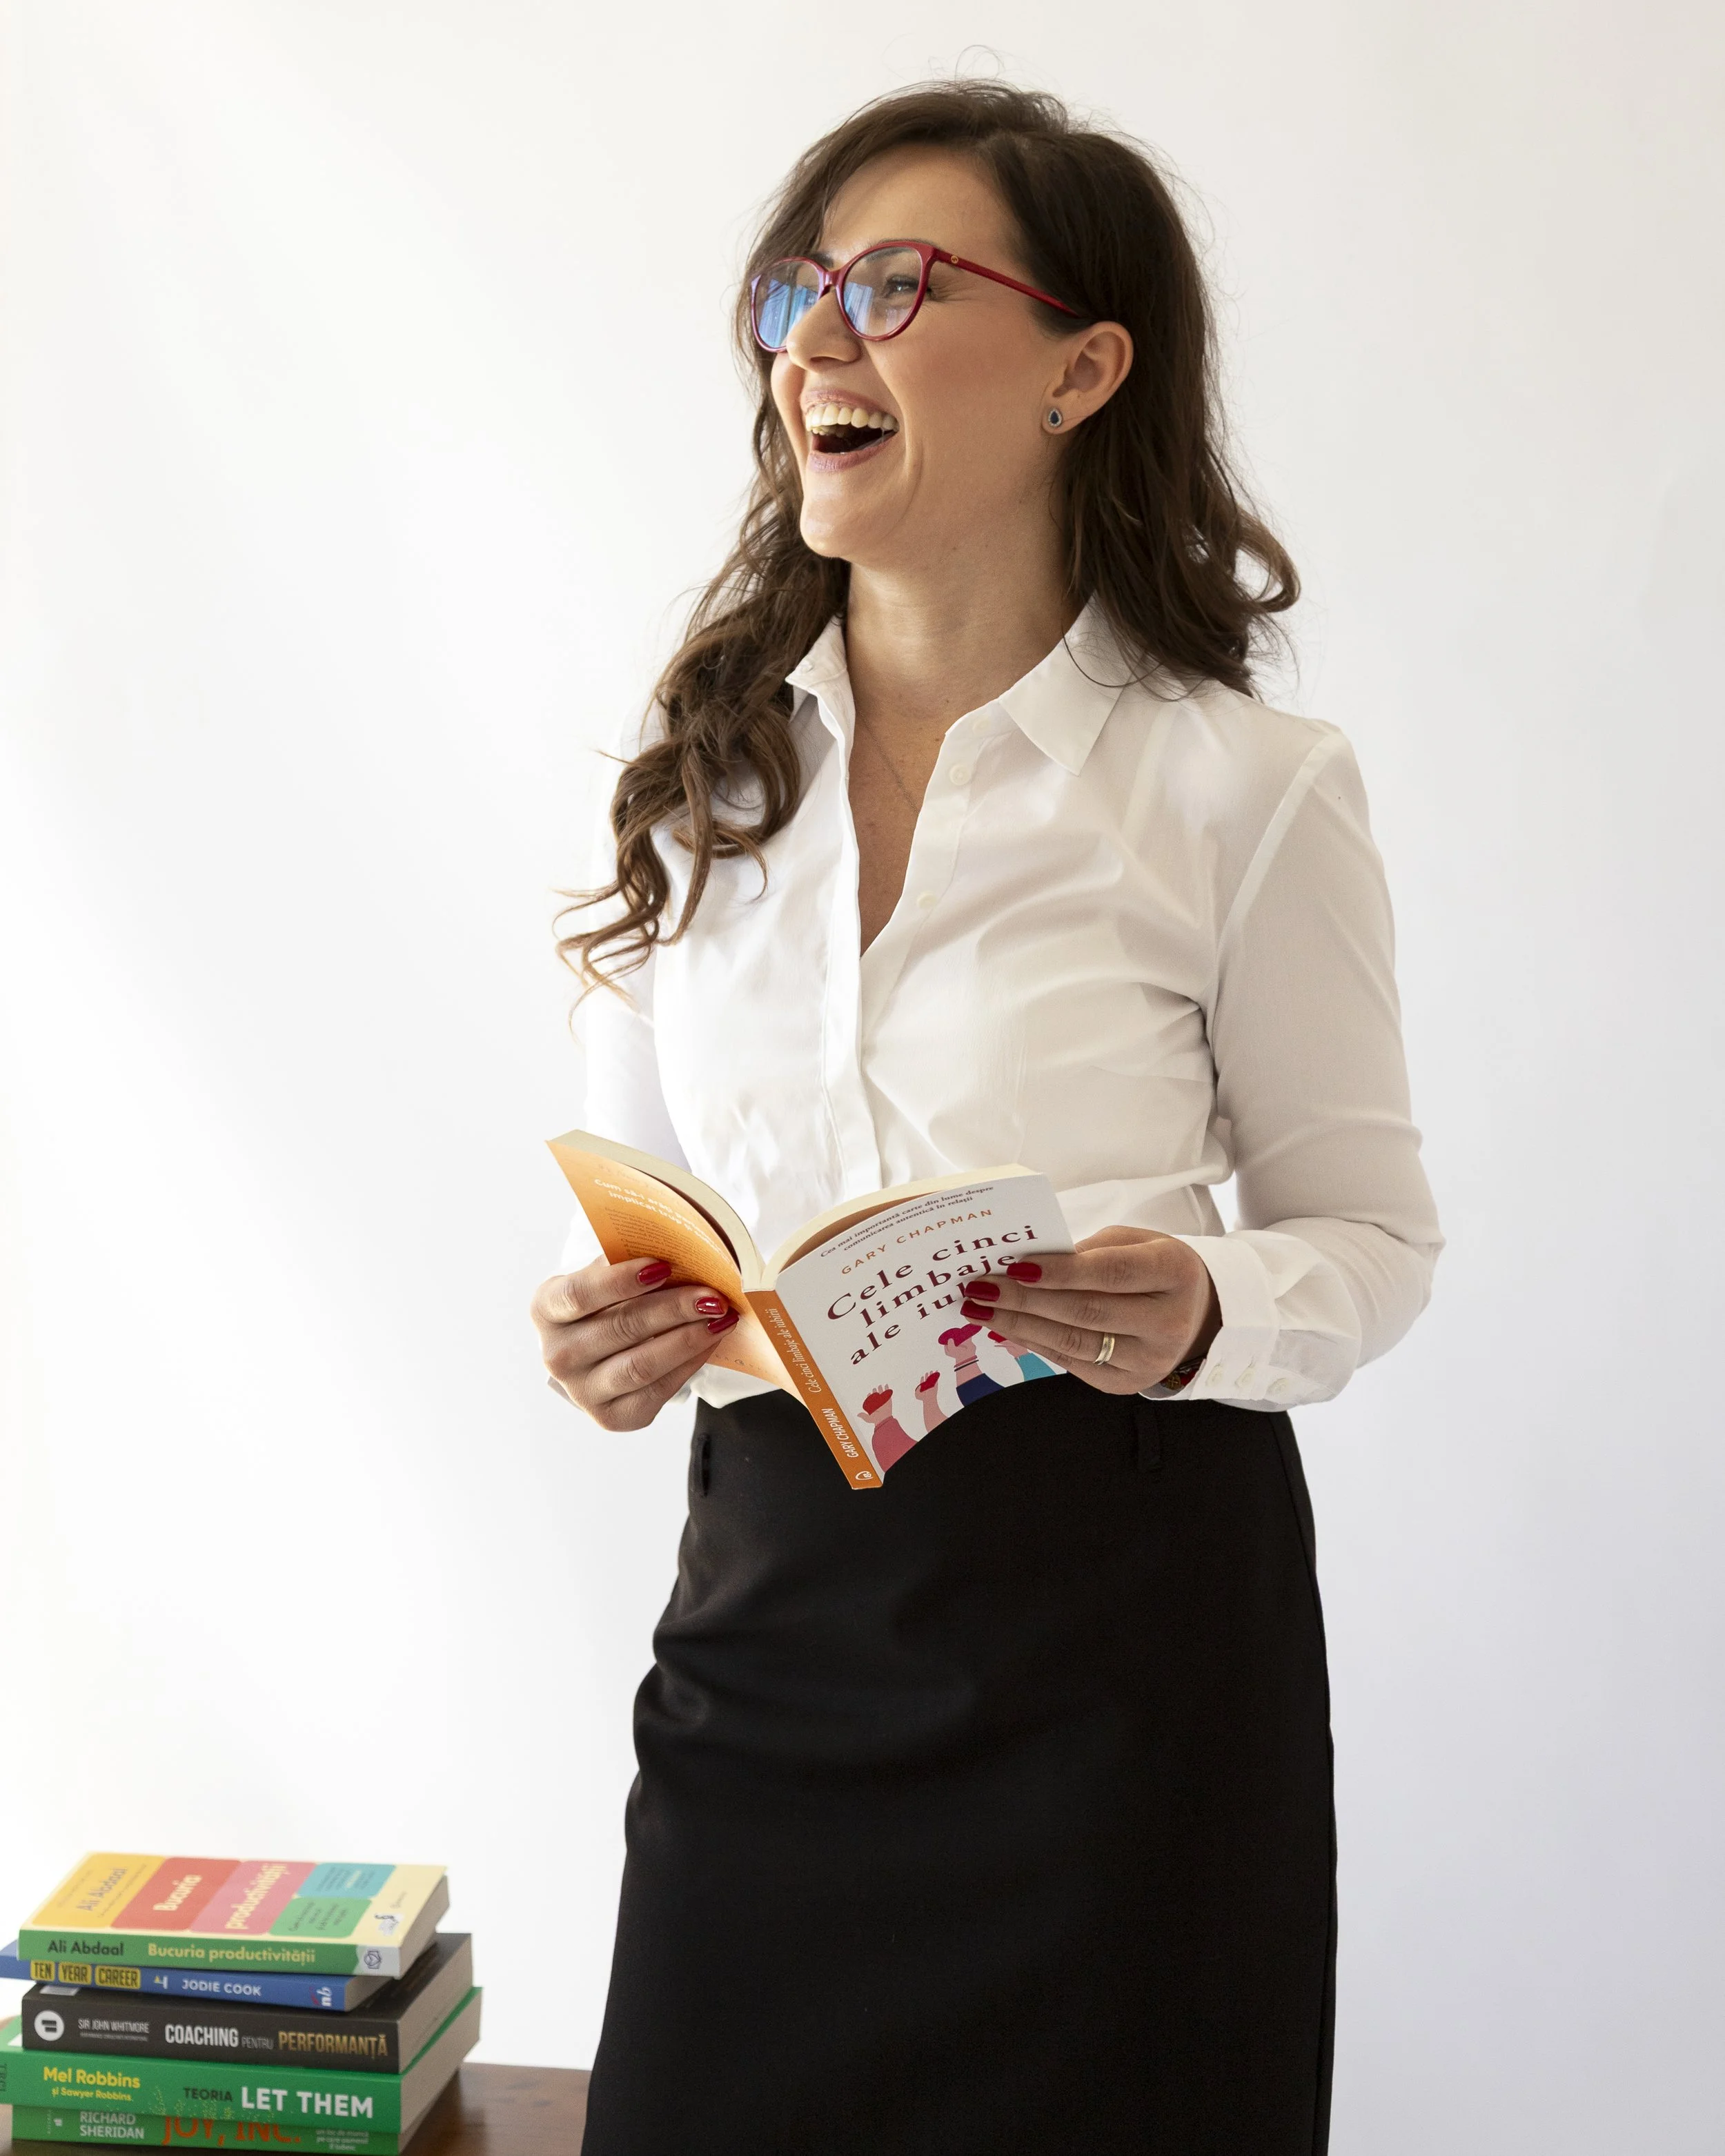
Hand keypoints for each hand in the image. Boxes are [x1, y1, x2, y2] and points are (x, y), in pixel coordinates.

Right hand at [531, 1257, 737, 1429]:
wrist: (595, 1355)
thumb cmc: (605, 1303)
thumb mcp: (602, 1277)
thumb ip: (626, 1263)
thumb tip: (679, 1249)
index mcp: (546, 1308)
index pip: (579, 1294)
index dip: (621, 1280)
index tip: (663, 1266)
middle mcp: (556, 1355)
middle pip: (621, 1328)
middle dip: (673, 1308)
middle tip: (712, 1294)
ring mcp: (582, 1391)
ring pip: (641, 1364)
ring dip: (688, 1338)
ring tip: (720, 1317)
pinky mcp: (612, 1417)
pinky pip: (657, 1390)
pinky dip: (689, 1363)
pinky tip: (710, 1341)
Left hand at [958, 1226, 1220, 1395]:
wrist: (1194, 1315)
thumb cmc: (1153, 1267)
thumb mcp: (1133, 1242)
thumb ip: (1087, 1250)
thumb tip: (1025, 1264)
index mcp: (1175, 1273)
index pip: (1111, 1273)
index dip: (1060, 1271)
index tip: (1014, 1266)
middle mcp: (1167, 1323)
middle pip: (1086, 1311)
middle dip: (1025, 1299)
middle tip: (980, 1286)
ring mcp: (1148, 1360)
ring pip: (1073, 1342)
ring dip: (1018, 1325)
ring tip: (979, 1308)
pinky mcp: (1125, 1383)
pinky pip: (1069, 1361)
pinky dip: (1032, 1342)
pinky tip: (1004, 1326)